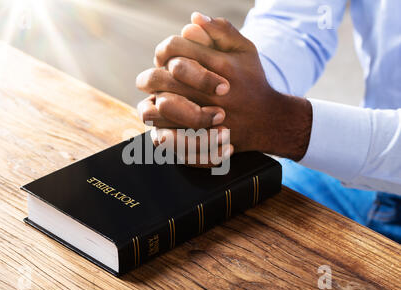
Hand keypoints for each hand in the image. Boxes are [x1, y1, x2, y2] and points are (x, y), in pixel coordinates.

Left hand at [137, 13, 312, 160]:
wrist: (267, 121)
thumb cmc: (252, 82)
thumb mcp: (245, 50)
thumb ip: (221, 30)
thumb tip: (193, 18)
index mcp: (220, 66)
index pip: (174, 48)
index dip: (164, 51)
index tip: (165, 59)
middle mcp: (211, 92)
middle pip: (159, 78)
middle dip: (151, 77)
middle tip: (153, 80)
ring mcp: (205, 119)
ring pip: (157, 107)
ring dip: (152, 101)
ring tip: (156, 99)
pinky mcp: (199, 141)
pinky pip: (164, 135)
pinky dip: (158, 126)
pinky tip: (164, 121)